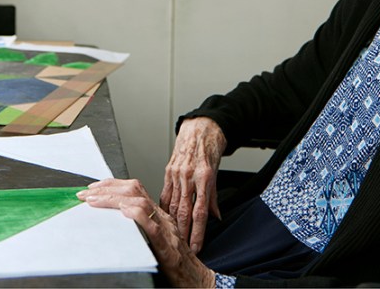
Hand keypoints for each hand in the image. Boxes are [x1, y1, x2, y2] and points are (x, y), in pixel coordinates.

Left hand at [77, 178, 215, 287]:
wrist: (195, 279)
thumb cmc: (174, 262)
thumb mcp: (154, 238)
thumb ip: (138, 225)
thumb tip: (114, 218)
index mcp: (157, 213)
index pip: (134, 189)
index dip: (112, 184)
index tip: (93, 187)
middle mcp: (161, 216)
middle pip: (134, 190)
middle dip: (107, 188)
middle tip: (86, 193)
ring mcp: (165, 228)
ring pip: (140, 203)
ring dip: (113, 199)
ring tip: (94, 201)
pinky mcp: (167, 245)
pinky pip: (152, 225)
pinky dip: (136, 215)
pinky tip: (122, 211)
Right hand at [160, 117, 226, 252]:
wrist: (199, 129)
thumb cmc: (208, 149)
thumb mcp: (216, 173)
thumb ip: (213, 197)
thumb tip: (215, 217)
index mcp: (204, 178)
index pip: (200, 212)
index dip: (198, 232)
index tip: (196, 246)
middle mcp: (189, 177)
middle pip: (184, 211)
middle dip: (183, 233)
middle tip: (182, 249)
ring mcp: (176, 174)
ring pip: (172, 204)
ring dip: (172, 224)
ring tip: (172, 239)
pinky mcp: (168, 171)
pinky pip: (164, 193)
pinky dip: (163, 207)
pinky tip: (162, 218)